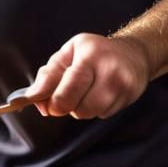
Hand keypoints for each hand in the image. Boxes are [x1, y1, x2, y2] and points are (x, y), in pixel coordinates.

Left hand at [25, 33, 151, 119]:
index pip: (66, 92)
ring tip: (88, 91)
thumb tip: (34, 97)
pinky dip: (98, 109)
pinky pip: (104, 115)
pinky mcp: (131, 96)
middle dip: (67, 106)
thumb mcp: (69, 53)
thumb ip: (48, 75)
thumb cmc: (96, 51)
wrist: (134, 52)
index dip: (54, 104)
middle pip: (78, 108)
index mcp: (89, 55)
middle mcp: (108, 69)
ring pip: (90, 114)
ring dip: (83, 108)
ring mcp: (122, 84)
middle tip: (69, 95)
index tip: (49, 105)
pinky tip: (102, 93)